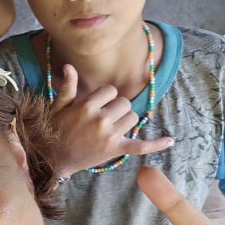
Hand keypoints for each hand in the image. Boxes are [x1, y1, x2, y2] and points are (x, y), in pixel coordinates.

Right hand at [51, 64, 173, 175]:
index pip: (110, 91)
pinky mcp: (116, 149)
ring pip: (132, 118)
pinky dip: (156, 144)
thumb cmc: (55, 129)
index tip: (95, 105)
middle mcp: (101, 119)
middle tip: (102, 117)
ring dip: (125, 121)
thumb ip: (67, 87)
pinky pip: (141, 146)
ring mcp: (110, 135)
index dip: (104, 97)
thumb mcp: (58, 106)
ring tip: (110, 127)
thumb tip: (69, 66)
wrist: (53, 158)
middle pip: (124, 103)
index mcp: (87, 106)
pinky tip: (170, 140)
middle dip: (116, 108)